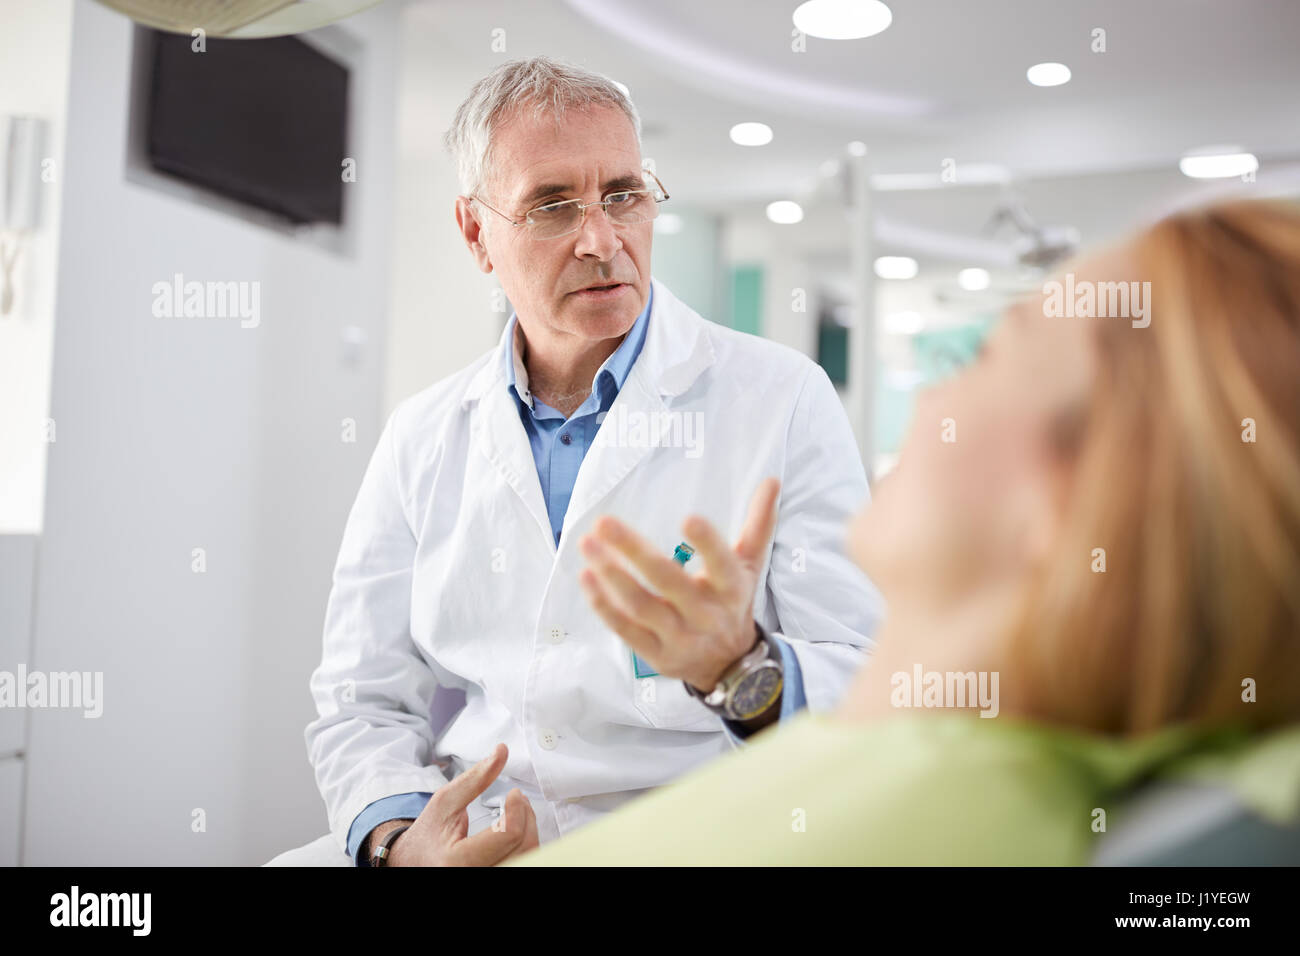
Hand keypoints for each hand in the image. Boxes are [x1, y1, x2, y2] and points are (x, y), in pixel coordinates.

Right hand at [386, 743, 537, 865]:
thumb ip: (475, 778)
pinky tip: (517, 830)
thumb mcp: (445, 801)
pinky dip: (524, 844)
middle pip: (523, 848)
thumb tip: (501, 751)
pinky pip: (524, 862)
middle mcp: (473, 875)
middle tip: (518, 799)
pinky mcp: (494, 878)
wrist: (414, 861)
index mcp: (458, 861)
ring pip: (529, 858)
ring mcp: (486, 879)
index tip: (514, 793)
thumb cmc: (428, 833)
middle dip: (527, 817)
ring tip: (519, 811)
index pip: (507, 835)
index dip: (518, 810)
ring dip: (529, 830)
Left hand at [578, 477, 780, 690]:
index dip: (708, 544)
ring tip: (588, 543)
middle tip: (606, 522)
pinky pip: (625, 630)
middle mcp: (705, 614)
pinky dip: (604, 605)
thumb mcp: (749, 566)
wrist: (730, 667)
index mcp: (731, 588)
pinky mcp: (655, 654)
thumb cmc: (733, 603)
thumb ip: (758, 523)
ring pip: (641, 605)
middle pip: (668, 581)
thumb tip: (772, 480)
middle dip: (635, 551)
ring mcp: (679, 637)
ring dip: (612, 574)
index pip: (722, 564)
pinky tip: (587, 576)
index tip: (689, 518)